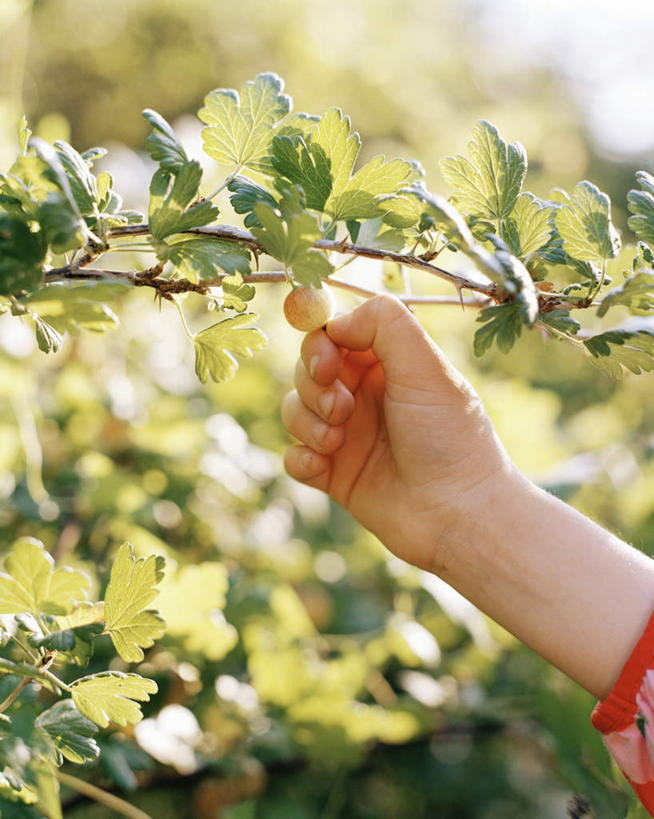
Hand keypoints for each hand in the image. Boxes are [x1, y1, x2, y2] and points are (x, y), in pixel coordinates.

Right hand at [282, 294, 512, 569]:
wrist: (458, 514)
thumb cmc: (449, 437)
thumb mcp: (427, 367)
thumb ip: (386, 324)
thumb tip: (337, 321)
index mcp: (388, 364)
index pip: (335, 334)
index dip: (321, 343)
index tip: (330, 363)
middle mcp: (364, 395)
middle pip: (308, 369)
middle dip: (314, 384)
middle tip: (342, 408)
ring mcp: (347, 435)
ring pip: (294, 409)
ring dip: (307, 421)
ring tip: (337, 440)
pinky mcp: (334, 475)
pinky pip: (294, 457)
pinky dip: (301, 458)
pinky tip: (323, 468)